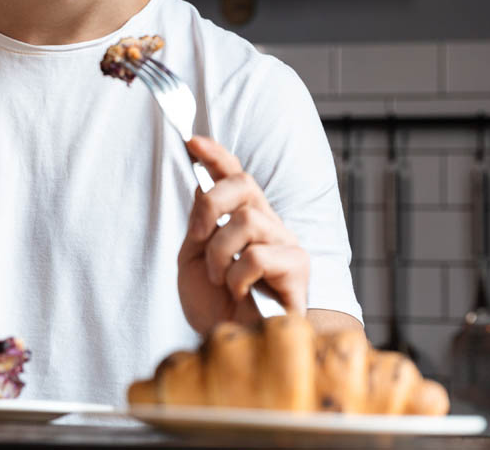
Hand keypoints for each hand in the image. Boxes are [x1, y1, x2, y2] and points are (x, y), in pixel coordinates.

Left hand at [176, 135, 309, 333]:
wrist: (234, 349)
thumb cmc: (217, 309)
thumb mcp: (195, 260)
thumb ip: (201, 224)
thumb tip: (202, 181)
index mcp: (244, 220)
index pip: (234, 175)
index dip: (216, 154)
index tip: (192, 141)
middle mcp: (269, 225)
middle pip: (244, 183)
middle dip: (211, 204)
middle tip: (198, 239)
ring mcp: (286, 245)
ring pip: (248, 220)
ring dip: (220, 252)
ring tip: (220, 280)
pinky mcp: (298, 270)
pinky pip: (259, 255)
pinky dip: (237, 276)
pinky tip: (238, 294)